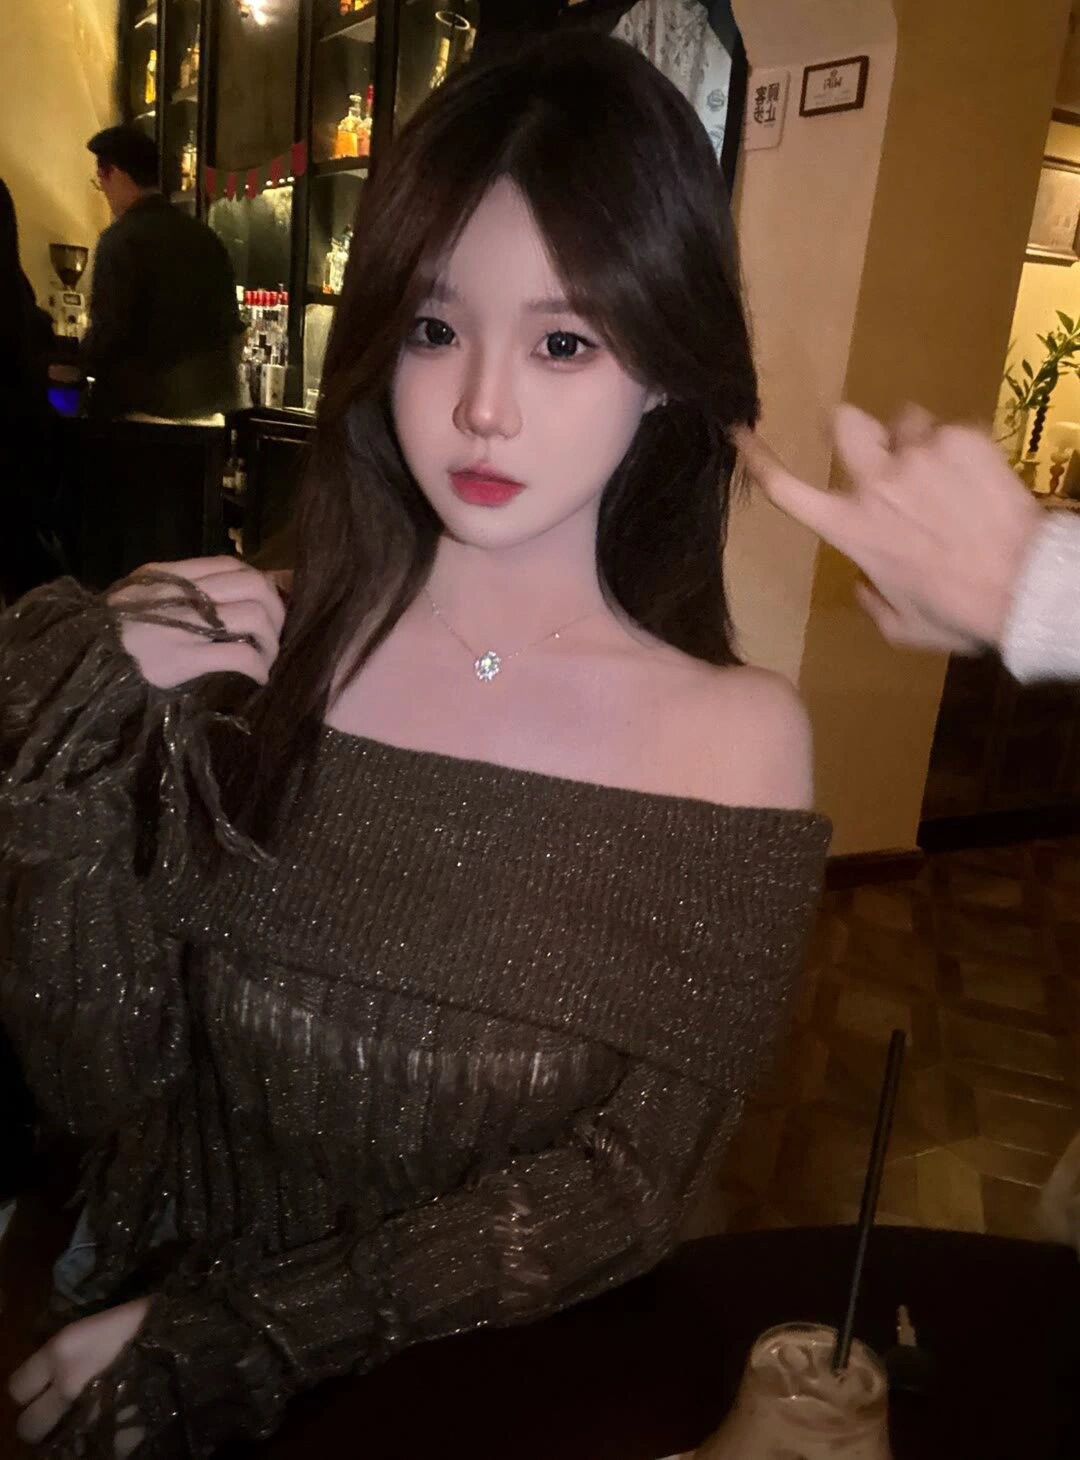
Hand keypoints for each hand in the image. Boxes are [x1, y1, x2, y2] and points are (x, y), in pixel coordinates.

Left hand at [8, 1296, 150, 1451]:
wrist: (188, 1337)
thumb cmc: (146, 1319)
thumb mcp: (101, 1325)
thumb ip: (74, 1352)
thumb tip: (56, 1374)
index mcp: (63, 1350)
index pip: (17, 1387)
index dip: (29, 1391)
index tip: (43, 1389)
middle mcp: (67, 1385)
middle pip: (27, 1427)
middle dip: (42, 1422)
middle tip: (63, 1413)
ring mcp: (89, 1414)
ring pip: (57, 1446)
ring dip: (69, 1436)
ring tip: (89, 1422)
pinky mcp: (113, 1436)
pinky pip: (89, 1450)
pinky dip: (98, 1443)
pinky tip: (113, 1427)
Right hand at [109, 556, 285, 688]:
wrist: (84, 662)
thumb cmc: (114, 633)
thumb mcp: (142, 595)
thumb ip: (178, 589)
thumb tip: (228, 594)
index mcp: (170, 575)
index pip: (231, 564)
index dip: (263, 583)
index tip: (270, 603)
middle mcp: (180, 593)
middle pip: (254, 585)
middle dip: (276, 610)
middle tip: (273, 634)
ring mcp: (182, 625)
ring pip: (253, 616)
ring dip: (270, 640)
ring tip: (266, 657)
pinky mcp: (182, 658)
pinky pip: (238, 655)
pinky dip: (257, 666)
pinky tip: (257, 676)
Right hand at [735, 405, 1042, 653]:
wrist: (1023, 586)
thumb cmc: (959, 614)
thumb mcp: (903, 627)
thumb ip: (874, 602)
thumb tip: (864, 585)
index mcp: (849, 529)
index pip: (785, 487)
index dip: (757, 457)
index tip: (741, 433)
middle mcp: (873, 483)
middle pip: (843, 421)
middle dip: (853, 426)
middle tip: (879, 446)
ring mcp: (917, 454)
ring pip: (906, 421)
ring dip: (917, 440)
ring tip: (946, 473)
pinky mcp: (961, 438)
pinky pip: (952, 429)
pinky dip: (962, 448)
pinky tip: (980, 480)